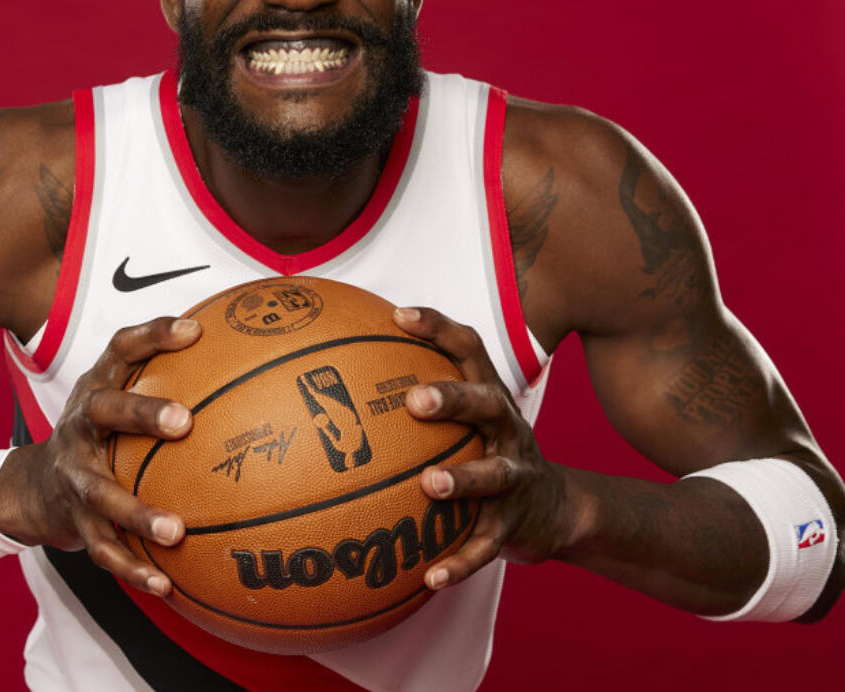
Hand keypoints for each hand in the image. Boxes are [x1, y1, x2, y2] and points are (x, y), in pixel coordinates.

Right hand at [0, 316, 199, 596]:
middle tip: (185, 421)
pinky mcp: (75, 522)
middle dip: (141, 413)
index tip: (194, 331)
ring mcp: (74, 476)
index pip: (121, 349)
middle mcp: (79, 427)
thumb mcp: (118, 393)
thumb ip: (167, 373)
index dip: (153, 335)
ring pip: (101, 493)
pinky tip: (167, 586)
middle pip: (104, 412)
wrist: (33, 486)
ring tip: (175, 530)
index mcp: (96, 389)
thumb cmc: (100, 431)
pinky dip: (134, 569)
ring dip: (136, 513)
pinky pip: (105, 549)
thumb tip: (244, 353)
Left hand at [393, 306, 573, 589]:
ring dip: (463, 479)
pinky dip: (460, 563)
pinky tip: (431, 578)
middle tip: (414, 400)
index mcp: (488, 397)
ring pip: (493, 475)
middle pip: (486, 403)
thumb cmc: (485, 450)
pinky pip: (485, 546)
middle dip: (452, 398)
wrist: (556, 509)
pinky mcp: (513, 524)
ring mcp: (514, 477)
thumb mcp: (464, 417)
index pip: (469, 350)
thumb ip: (417, 393)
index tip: (399, 315)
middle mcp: (505, 429)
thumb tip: (338, 369)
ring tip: (431, 485)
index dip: (438, 328)